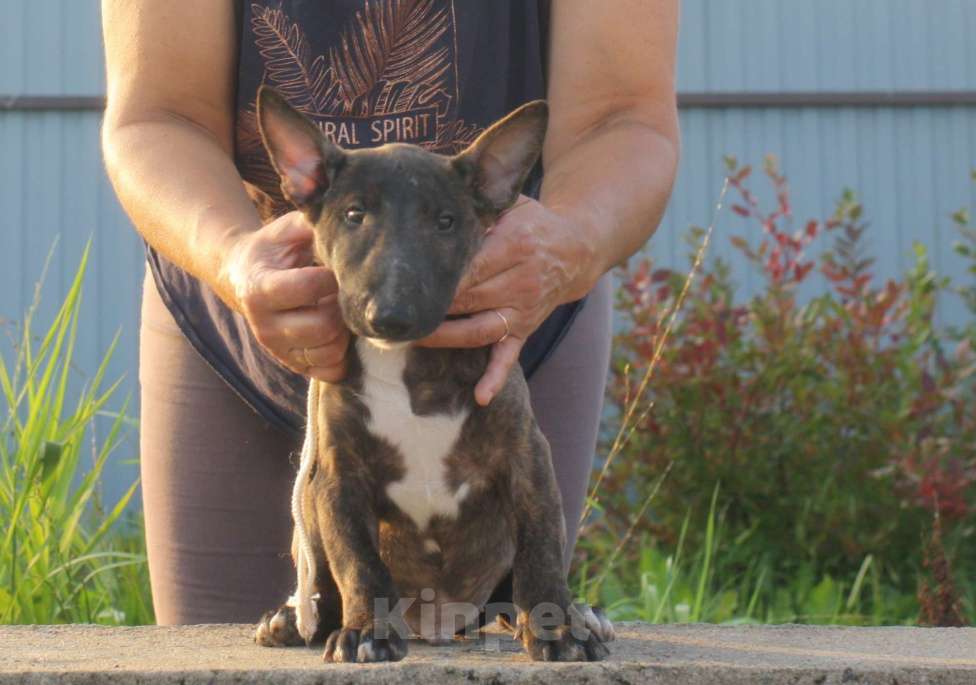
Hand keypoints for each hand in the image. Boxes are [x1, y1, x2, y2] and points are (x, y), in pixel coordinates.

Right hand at [220, 211, 349, 381]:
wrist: (244, 277)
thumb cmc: (275, 248)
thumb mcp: (288, 229)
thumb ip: (313, 221)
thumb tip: (345, 211)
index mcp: (260, 288)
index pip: (309, 288)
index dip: (332, 277)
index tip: (336, 267)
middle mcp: (265, 325)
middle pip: (325, 326)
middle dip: (342, 306)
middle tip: (343, 291)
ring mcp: (278, 350)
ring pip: (330, 351)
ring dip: (345, 330)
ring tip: (339, 308)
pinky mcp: (293, 365)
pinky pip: (330, 372)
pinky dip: (342, 353)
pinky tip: (339, 331)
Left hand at [418, 196, 596, 404]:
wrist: (576, 248)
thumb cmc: (532, 221)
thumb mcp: (511, 203)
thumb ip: (479, 203)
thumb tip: (435, 200)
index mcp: (514, 245)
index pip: (467, 266)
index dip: (435, 277)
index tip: (404, 282)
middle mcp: (521, 280)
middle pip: (467, 299)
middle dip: (430, 307)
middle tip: (395, 311)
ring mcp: (524, 308)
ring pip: (479, 329)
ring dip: (446, 338)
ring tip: (413, 339)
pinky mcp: (526, 327)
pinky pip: (510, 356)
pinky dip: (496, 377)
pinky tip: (480, 397)